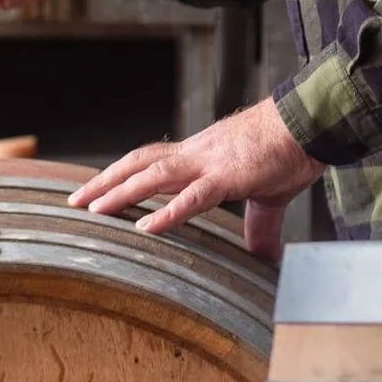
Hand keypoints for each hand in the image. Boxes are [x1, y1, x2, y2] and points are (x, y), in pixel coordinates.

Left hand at [69, 99, 324, 260]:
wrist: (308, 123)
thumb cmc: (288, 150)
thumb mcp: (266, 193)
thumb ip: (258, 228)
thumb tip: (263, 258)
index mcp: (201, 155)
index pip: (150, 161)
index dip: (121, 173)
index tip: (96, 188)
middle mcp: (196, 154)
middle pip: (138, 164)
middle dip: (105, 182)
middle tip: (74, 201)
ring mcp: (209, 163)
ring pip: (153, 176)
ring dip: (120, 193)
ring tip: (93, 211)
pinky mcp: (228, 177)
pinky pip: (192, 197)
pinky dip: (167, 212)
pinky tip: (146, 227)